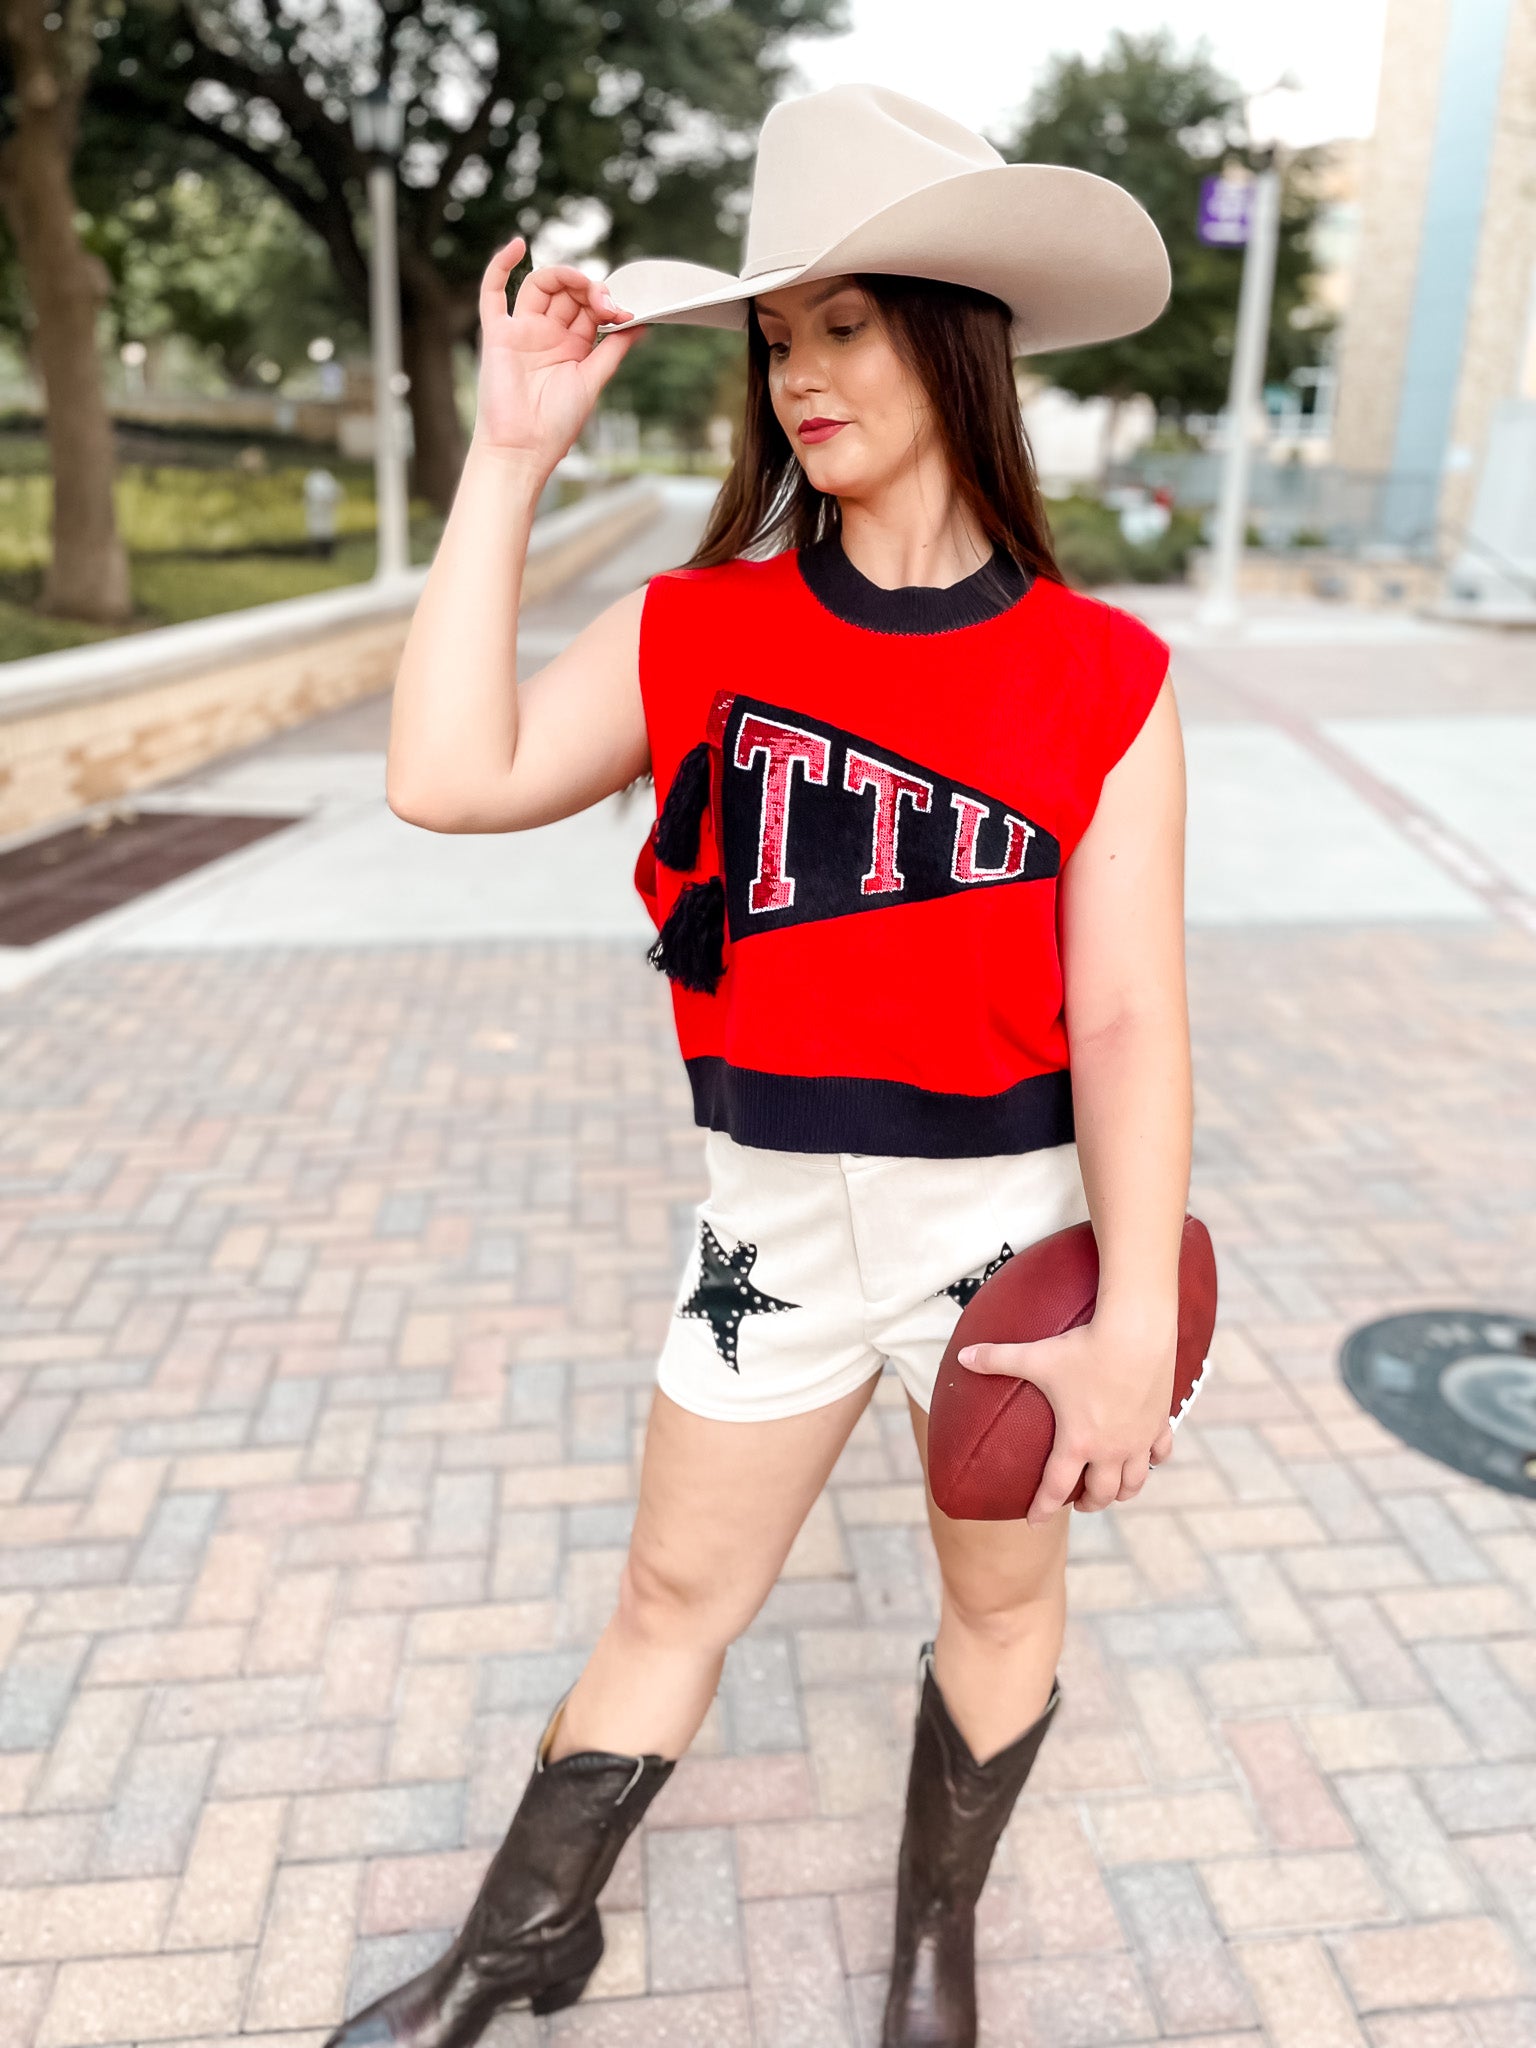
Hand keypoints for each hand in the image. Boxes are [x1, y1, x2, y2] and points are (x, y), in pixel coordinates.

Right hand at [470, 233, 645, 475]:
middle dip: (590, 290)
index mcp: (571, 346)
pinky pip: (492, 293)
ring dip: (565, 277)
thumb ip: (613, 350)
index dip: (607, 302)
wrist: (523, 449)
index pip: (589, 308)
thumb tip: (641, 325)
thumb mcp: (593, 381)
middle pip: (567, 292)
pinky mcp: (498, 335)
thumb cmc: (556, 424)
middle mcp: (546, 334)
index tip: (626, 312)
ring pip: (540, 286)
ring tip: (585, 287)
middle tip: (607, 303)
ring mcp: (521, 332)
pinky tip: (519, 245)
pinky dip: (501, 265)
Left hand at [957, 1303, 1177, 1522]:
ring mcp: (1139, 1439)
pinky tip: (1147, 1459)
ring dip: (1122, 1492)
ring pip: (1134, 1482)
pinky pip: (1161, 1453)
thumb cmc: (1083, 1346)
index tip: (1034, 1521)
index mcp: (1077, 1441)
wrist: (1137, 1331)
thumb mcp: (1035, 1356)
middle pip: (1102, 1493)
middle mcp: (1111, 1449)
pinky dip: (1153, 1461)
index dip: (1043, 1508)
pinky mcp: (1160, 1422)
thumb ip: (996, 1359)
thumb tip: (962, 1356)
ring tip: (1112, 1491)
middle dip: (1088, 1504)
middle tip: (1079, 1504)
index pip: (1056, 1487)